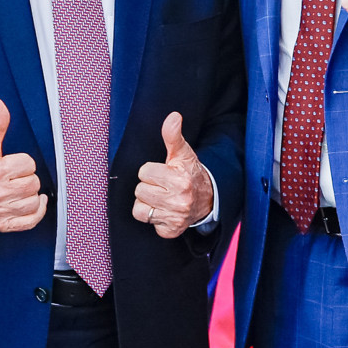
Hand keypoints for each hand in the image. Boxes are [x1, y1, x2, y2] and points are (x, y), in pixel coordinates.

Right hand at [0, 99, 47, 231]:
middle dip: (26, 178)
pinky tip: (32, 202)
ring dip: (29, 194)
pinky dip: (36, 212)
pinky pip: (31, 221)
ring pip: (34, 201)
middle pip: (33, 183)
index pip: (29, 164)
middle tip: (13, 177)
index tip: (10, 164)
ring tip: (17, 189)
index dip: (22, 162)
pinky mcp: (2, 224)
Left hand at [133, 112, 212, 237]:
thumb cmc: (190, 173)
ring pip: (139, 209)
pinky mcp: (171, 231)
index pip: (144, 172)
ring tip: (161, 198)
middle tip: (163, 186)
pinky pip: (147, 224)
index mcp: (179, 180)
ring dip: (148, 204)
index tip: (163, 173)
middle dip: (149, 187)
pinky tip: (164, 211)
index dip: (151, 171)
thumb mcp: (183, 154)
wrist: (208, 199)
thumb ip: (173, 136)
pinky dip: (154, 218)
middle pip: (139, 190)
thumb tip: (173, 117)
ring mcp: (175, 217)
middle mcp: (178, 200)